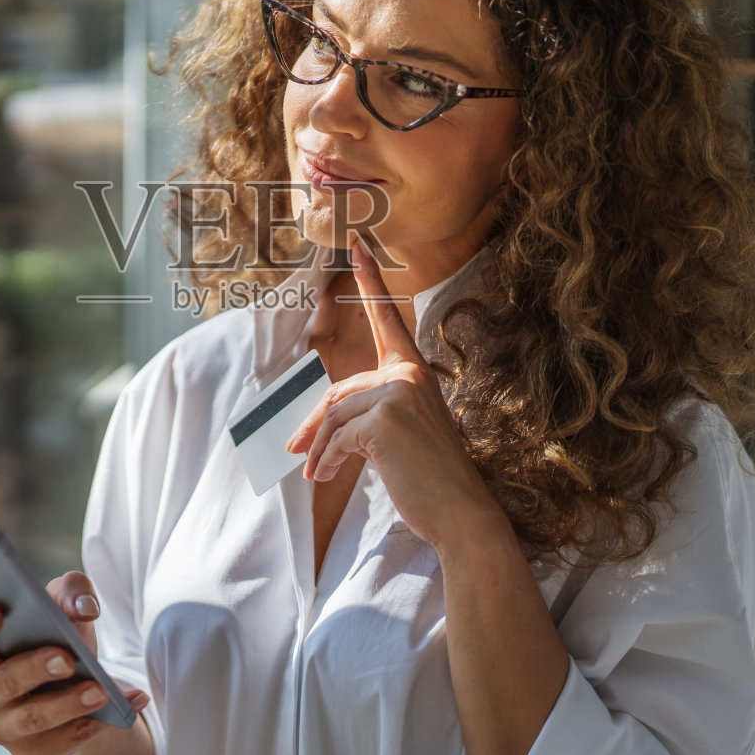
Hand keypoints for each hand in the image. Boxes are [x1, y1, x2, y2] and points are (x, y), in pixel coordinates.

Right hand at [0, 570, 151, 754]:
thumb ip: (72, 591)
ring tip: (101, 691)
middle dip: (35, 669)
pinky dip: (92, 726)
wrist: (80, 680)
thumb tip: (84, 608)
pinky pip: (57, 745)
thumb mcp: (67, 604)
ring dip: (68, 704)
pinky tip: (120, 708)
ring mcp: (2, 724)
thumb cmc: (61, 634)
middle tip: (67, 659)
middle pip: (1, 682)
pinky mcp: (28, 751)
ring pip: (31, 719)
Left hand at [285, 235, 501, 547]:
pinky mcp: (386, 418)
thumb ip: (366, 414)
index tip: (356, 240)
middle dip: (314, 425)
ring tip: (318, 473)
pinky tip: (327, 475)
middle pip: (339, 390)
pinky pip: (337, 435)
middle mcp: (409, 374)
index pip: (387, 318)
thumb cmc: (429, 479)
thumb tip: (309, 431)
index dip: (370, 279)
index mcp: (414, 371)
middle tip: (293, 451)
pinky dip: (327, 458)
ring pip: (335, 414)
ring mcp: (399, 393)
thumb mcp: (396, 435)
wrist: (461, 513)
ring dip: (320, 449)